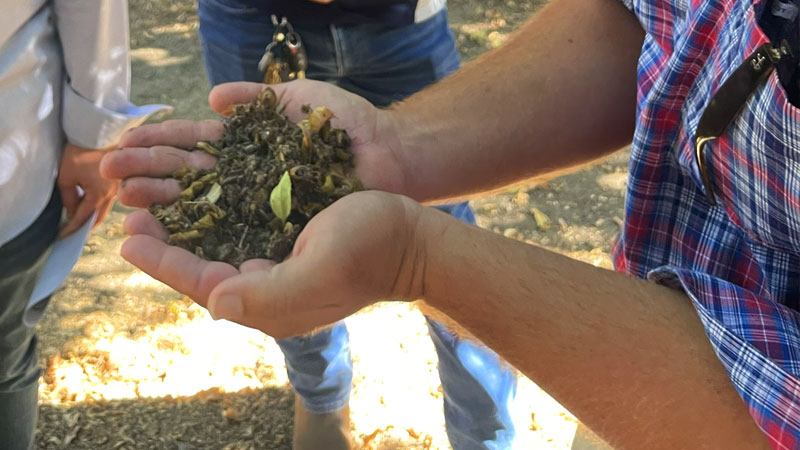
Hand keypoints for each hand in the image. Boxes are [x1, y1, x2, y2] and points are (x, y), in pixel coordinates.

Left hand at [57, 143, 120, 236]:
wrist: (101, 129)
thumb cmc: (82, 151)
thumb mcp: (67, 175)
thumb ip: (68, 196)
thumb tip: (71, 209)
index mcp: (100, 196)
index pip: (83, 218)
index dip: (71, 228)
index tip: (62, 236)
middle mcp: (113, 194)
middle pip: (99, 217)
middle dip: (87, 225)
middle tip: (74, 231)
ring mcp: (120, 186)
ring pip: (106, 206)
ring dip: (95, 214)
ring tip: (82, 216)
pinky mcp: (121, 178)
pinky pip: (111, 196)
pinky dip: (101, 202)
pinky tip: (94, 199)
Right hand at [100, 80, 406, 207]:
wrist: (392, 155)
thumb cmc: (350, 126)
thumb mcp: (299, 100)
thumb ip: (256, 99)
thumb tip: (213, 100)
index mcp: (248, 148)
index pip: (193, 147)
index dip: (158, 147)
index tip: (123, 150)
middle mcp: (248, 181)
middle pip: (190, 178)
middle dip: (148, 177)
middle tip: (110, 178)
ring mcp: (261, 208)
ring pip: (204, 209)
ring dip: (163, 207)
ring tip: (126, 208)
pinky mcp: (278, 233)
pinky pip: (234, 235)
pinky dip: (202, 237)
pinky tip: (169, 238)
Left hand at [121, 191, 426, 337]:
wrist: (411, 238)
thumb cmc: (372, 250)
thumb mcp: (323, 268)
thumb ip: (270, 293)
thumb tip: (217, 303)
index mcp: (271, 300)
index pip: (205, 285)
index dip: (165, 262)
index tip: (130, 239)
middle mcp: (268, 285)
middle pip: (203, 267)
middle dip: (166, 244)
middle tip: (133, 214)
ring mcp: (278, 264)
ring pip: (217, 247)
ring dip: (184, 226)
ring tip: (156, 201)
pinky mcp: (288, 242)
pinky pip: (239, 231)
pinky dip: (213, 214)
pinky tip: (201, 196)